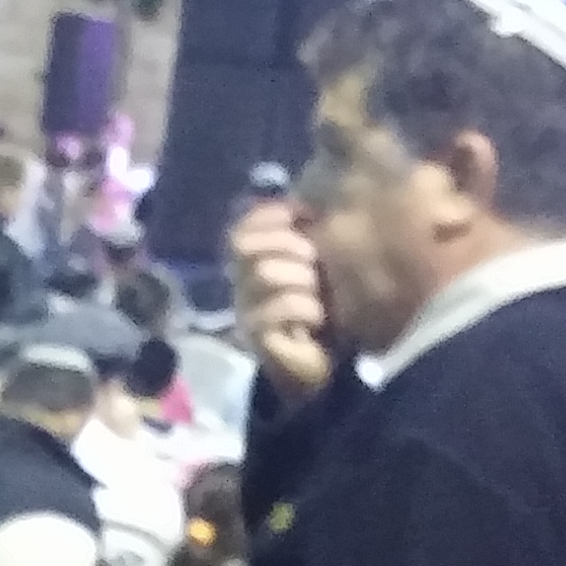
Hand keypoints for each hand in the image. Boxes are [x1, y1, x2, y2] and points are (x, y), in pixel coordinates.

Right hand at [228, 199, 333, 405]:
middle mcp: (241, 284)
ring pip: (264, 273)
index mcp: (253, 263)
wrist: (323, 363)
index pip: (240, 227)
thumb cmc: (325, 311)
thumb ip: (307, 235)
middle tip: (312, 257)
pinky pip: (277, 307)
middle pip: (241, 244)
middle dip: (285, 244)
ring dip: (302, 279)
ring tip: (319, 294)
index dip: (268, 215)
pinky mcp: (256, 337)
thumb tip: (307, 203)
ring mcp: (245, 311)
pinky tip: (318, 318)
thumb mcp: (318, 266)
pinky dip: (305, 307)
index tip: (302, 214)